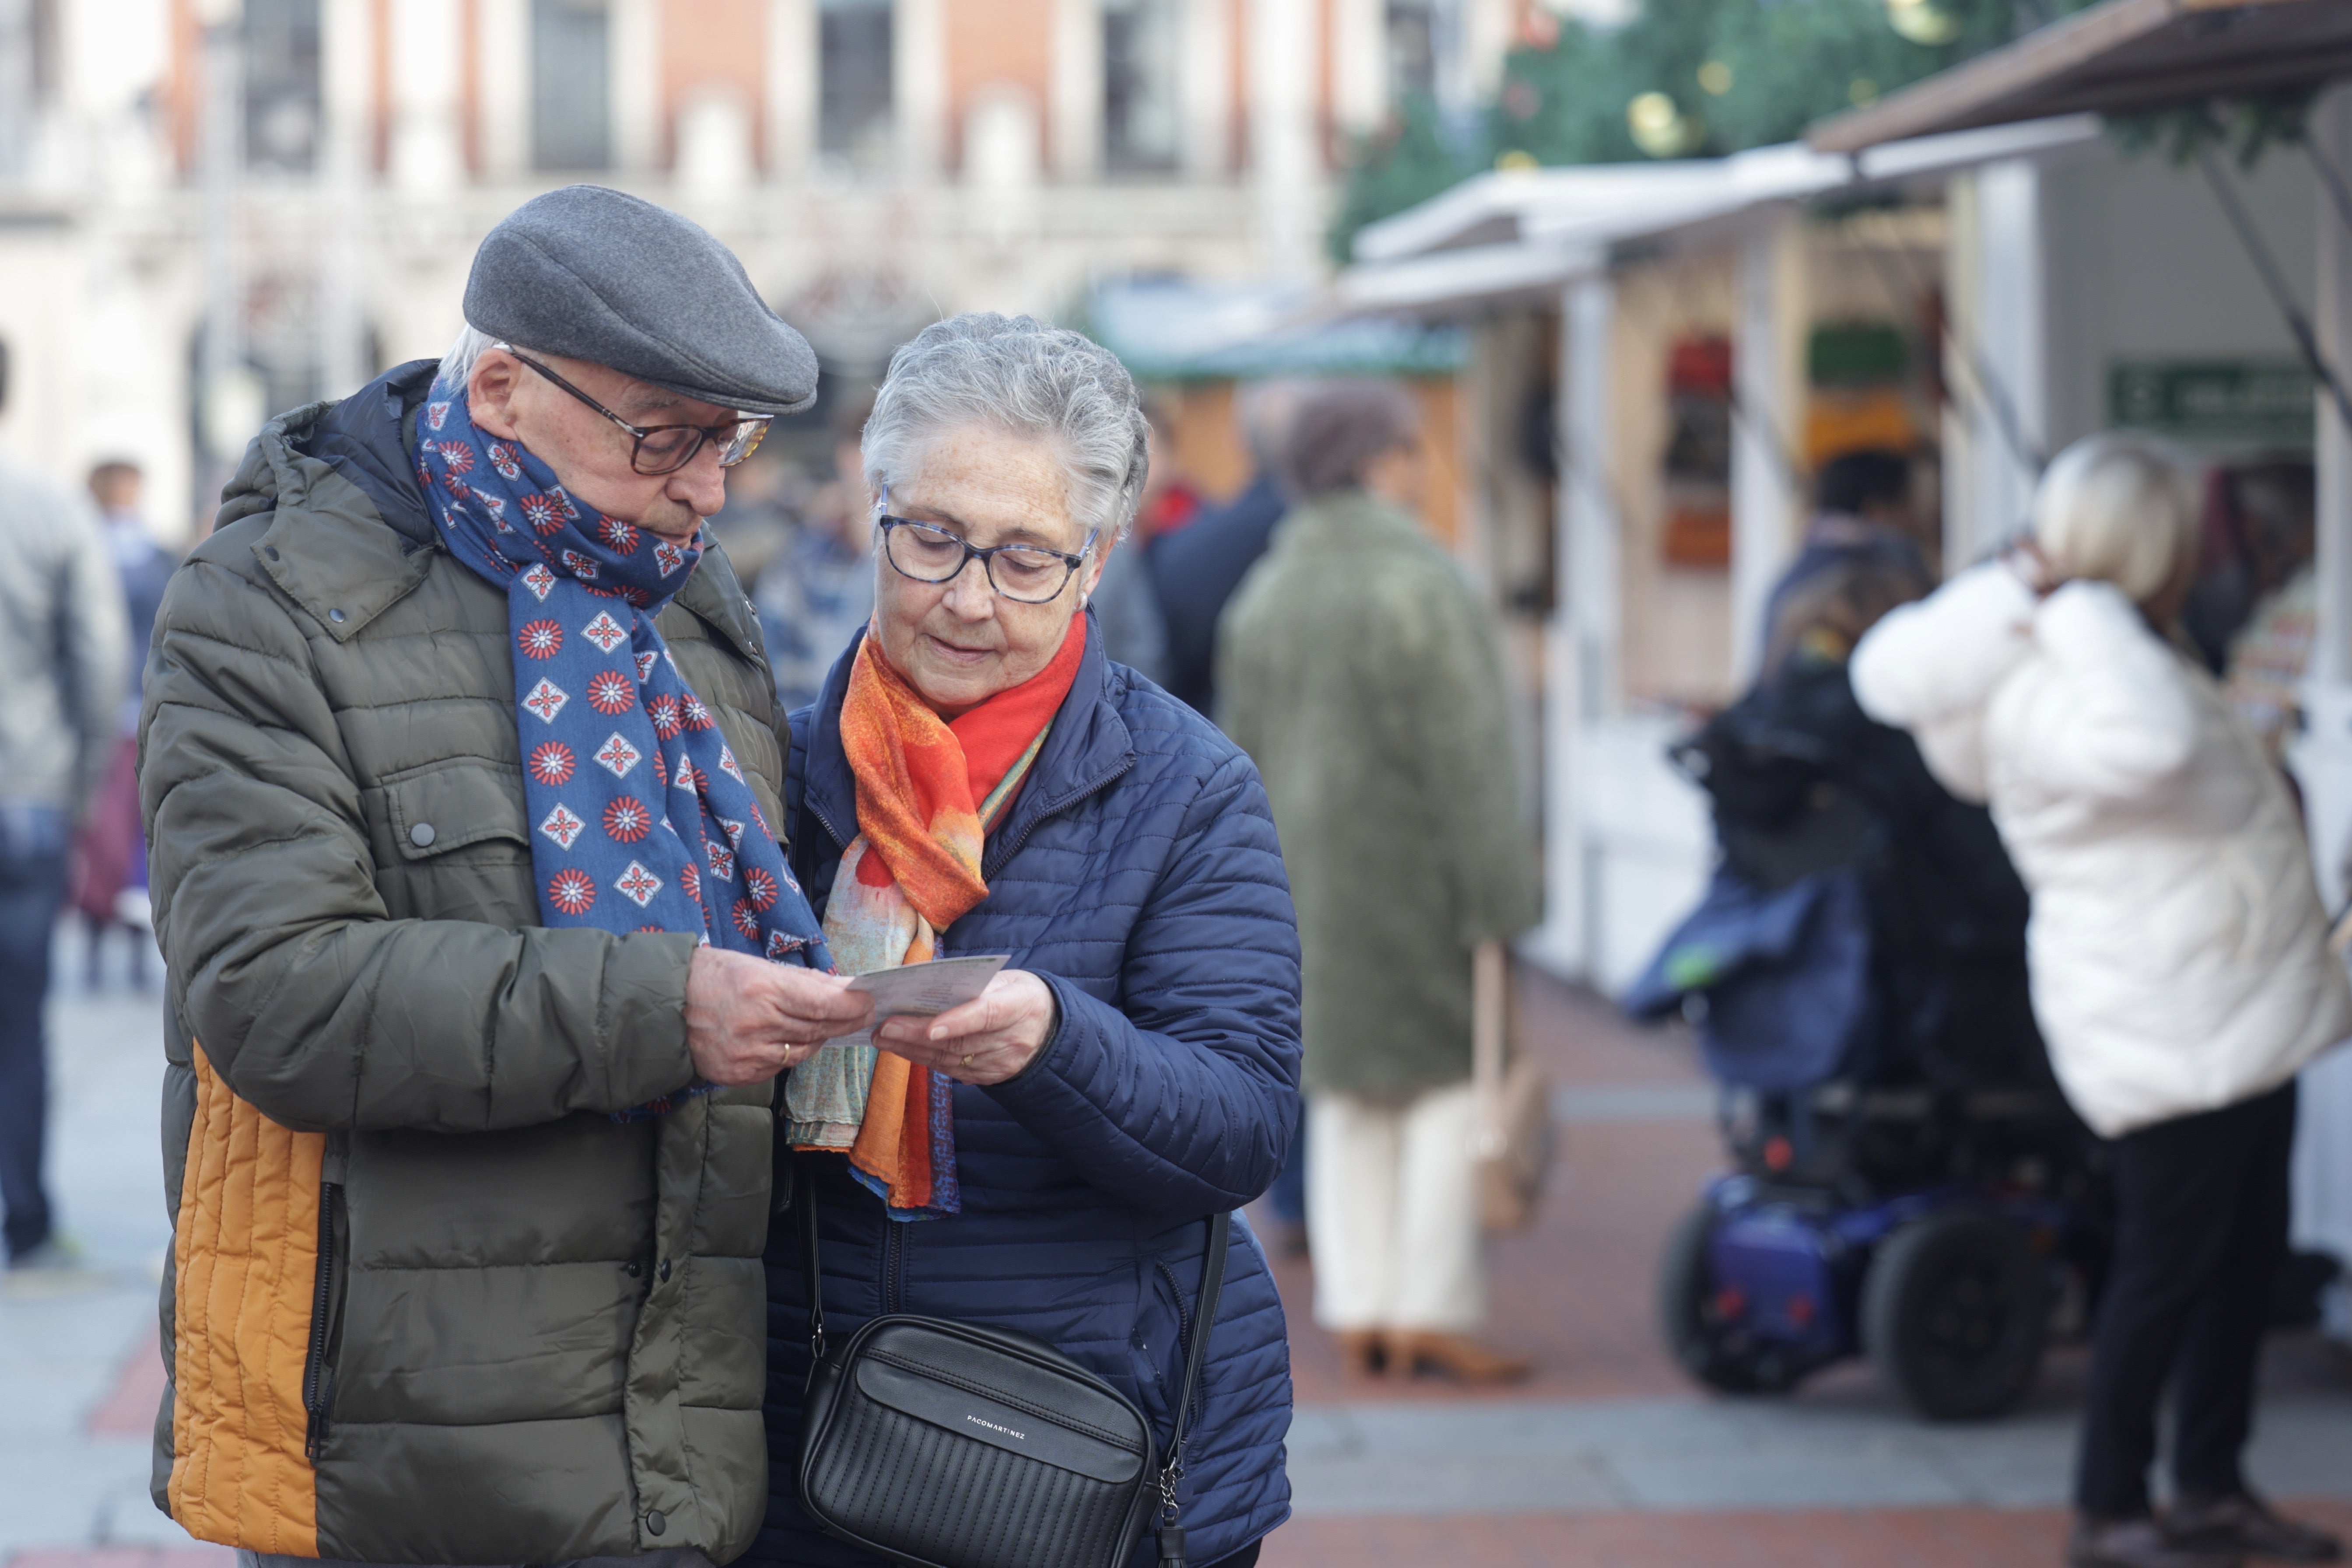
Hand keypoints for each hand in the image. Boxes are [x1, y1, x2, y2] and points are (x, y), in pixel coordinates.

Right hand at [685, 947, 874, 1087]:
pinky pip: (779, 1066)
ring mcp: (747, 1055)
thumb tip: (842, 989)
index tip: (868, 1002)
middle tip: (861, 1014)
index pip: (823, 1005)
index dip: (851, 1006)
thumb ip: (801, 982)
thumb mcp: (755, 966)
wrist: (662, 1006)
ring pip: (802, 1051)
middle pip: (817, 1029)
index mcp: (763, 991)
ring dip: (818, 1038)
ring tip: (826, 1025)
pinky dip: (790, 1053)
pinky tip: (788, 1039)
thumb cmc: (710, 977)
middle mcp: (757, 1025)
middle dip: (844, 1022)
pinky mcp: (738, 1075)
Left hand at [874, 969, 1056, 1086]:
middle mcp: (1012, 1040)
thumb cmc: (1019, 995)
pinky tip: (902, 1049)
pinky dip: (924, 1059)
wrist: (1049, 1030)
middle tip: (886, 1026)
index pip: (987, 1015)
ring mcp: (1000, 1064)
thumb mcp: (1008, 979)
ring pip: (951, 1060)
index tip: (929, 1028)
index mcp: (1020, 1006)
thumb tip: (922, 981)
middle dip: (918, 1035)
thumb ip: (973, 981)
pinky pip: (951, 1070)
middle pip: (960, 1042)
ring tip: (884, 1036)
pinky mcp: (988, 1078)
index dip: (958, 1022)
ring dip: (912, 1049)